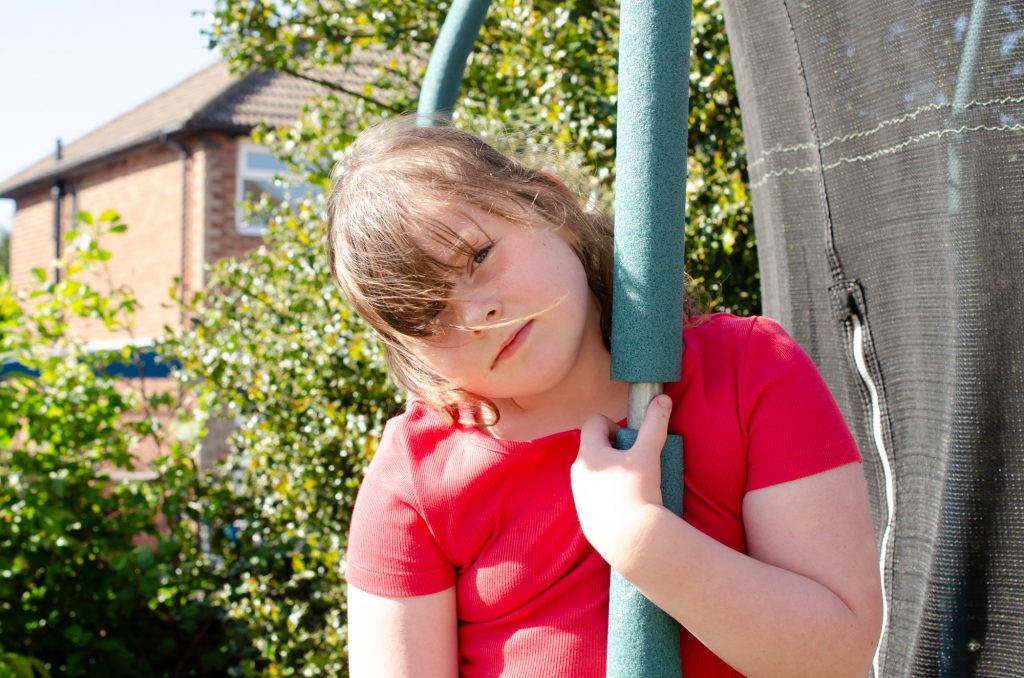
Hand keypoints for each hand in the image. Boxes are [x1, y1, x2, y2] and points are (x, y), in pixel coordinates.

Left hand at [571, 394, 672, 571]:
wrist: (631, 540)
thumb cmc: (637, 492)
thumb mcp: (648, 454)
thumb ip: (654, 424)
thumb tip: (662, 398)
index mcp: (588, 453)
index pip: (594, 422)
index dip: (614, 425)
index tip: (630, 440)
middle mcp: (577, 472)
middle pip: (594, 447)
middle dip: (614, 449)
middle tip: (635, 463)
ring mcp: (579, 495)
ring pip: (594, 472)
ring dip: (610, 472)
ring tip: (632, 485)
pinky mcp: (583, 515)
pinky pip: (594, 495)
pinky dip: (607, 494)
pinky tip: (625, 504)